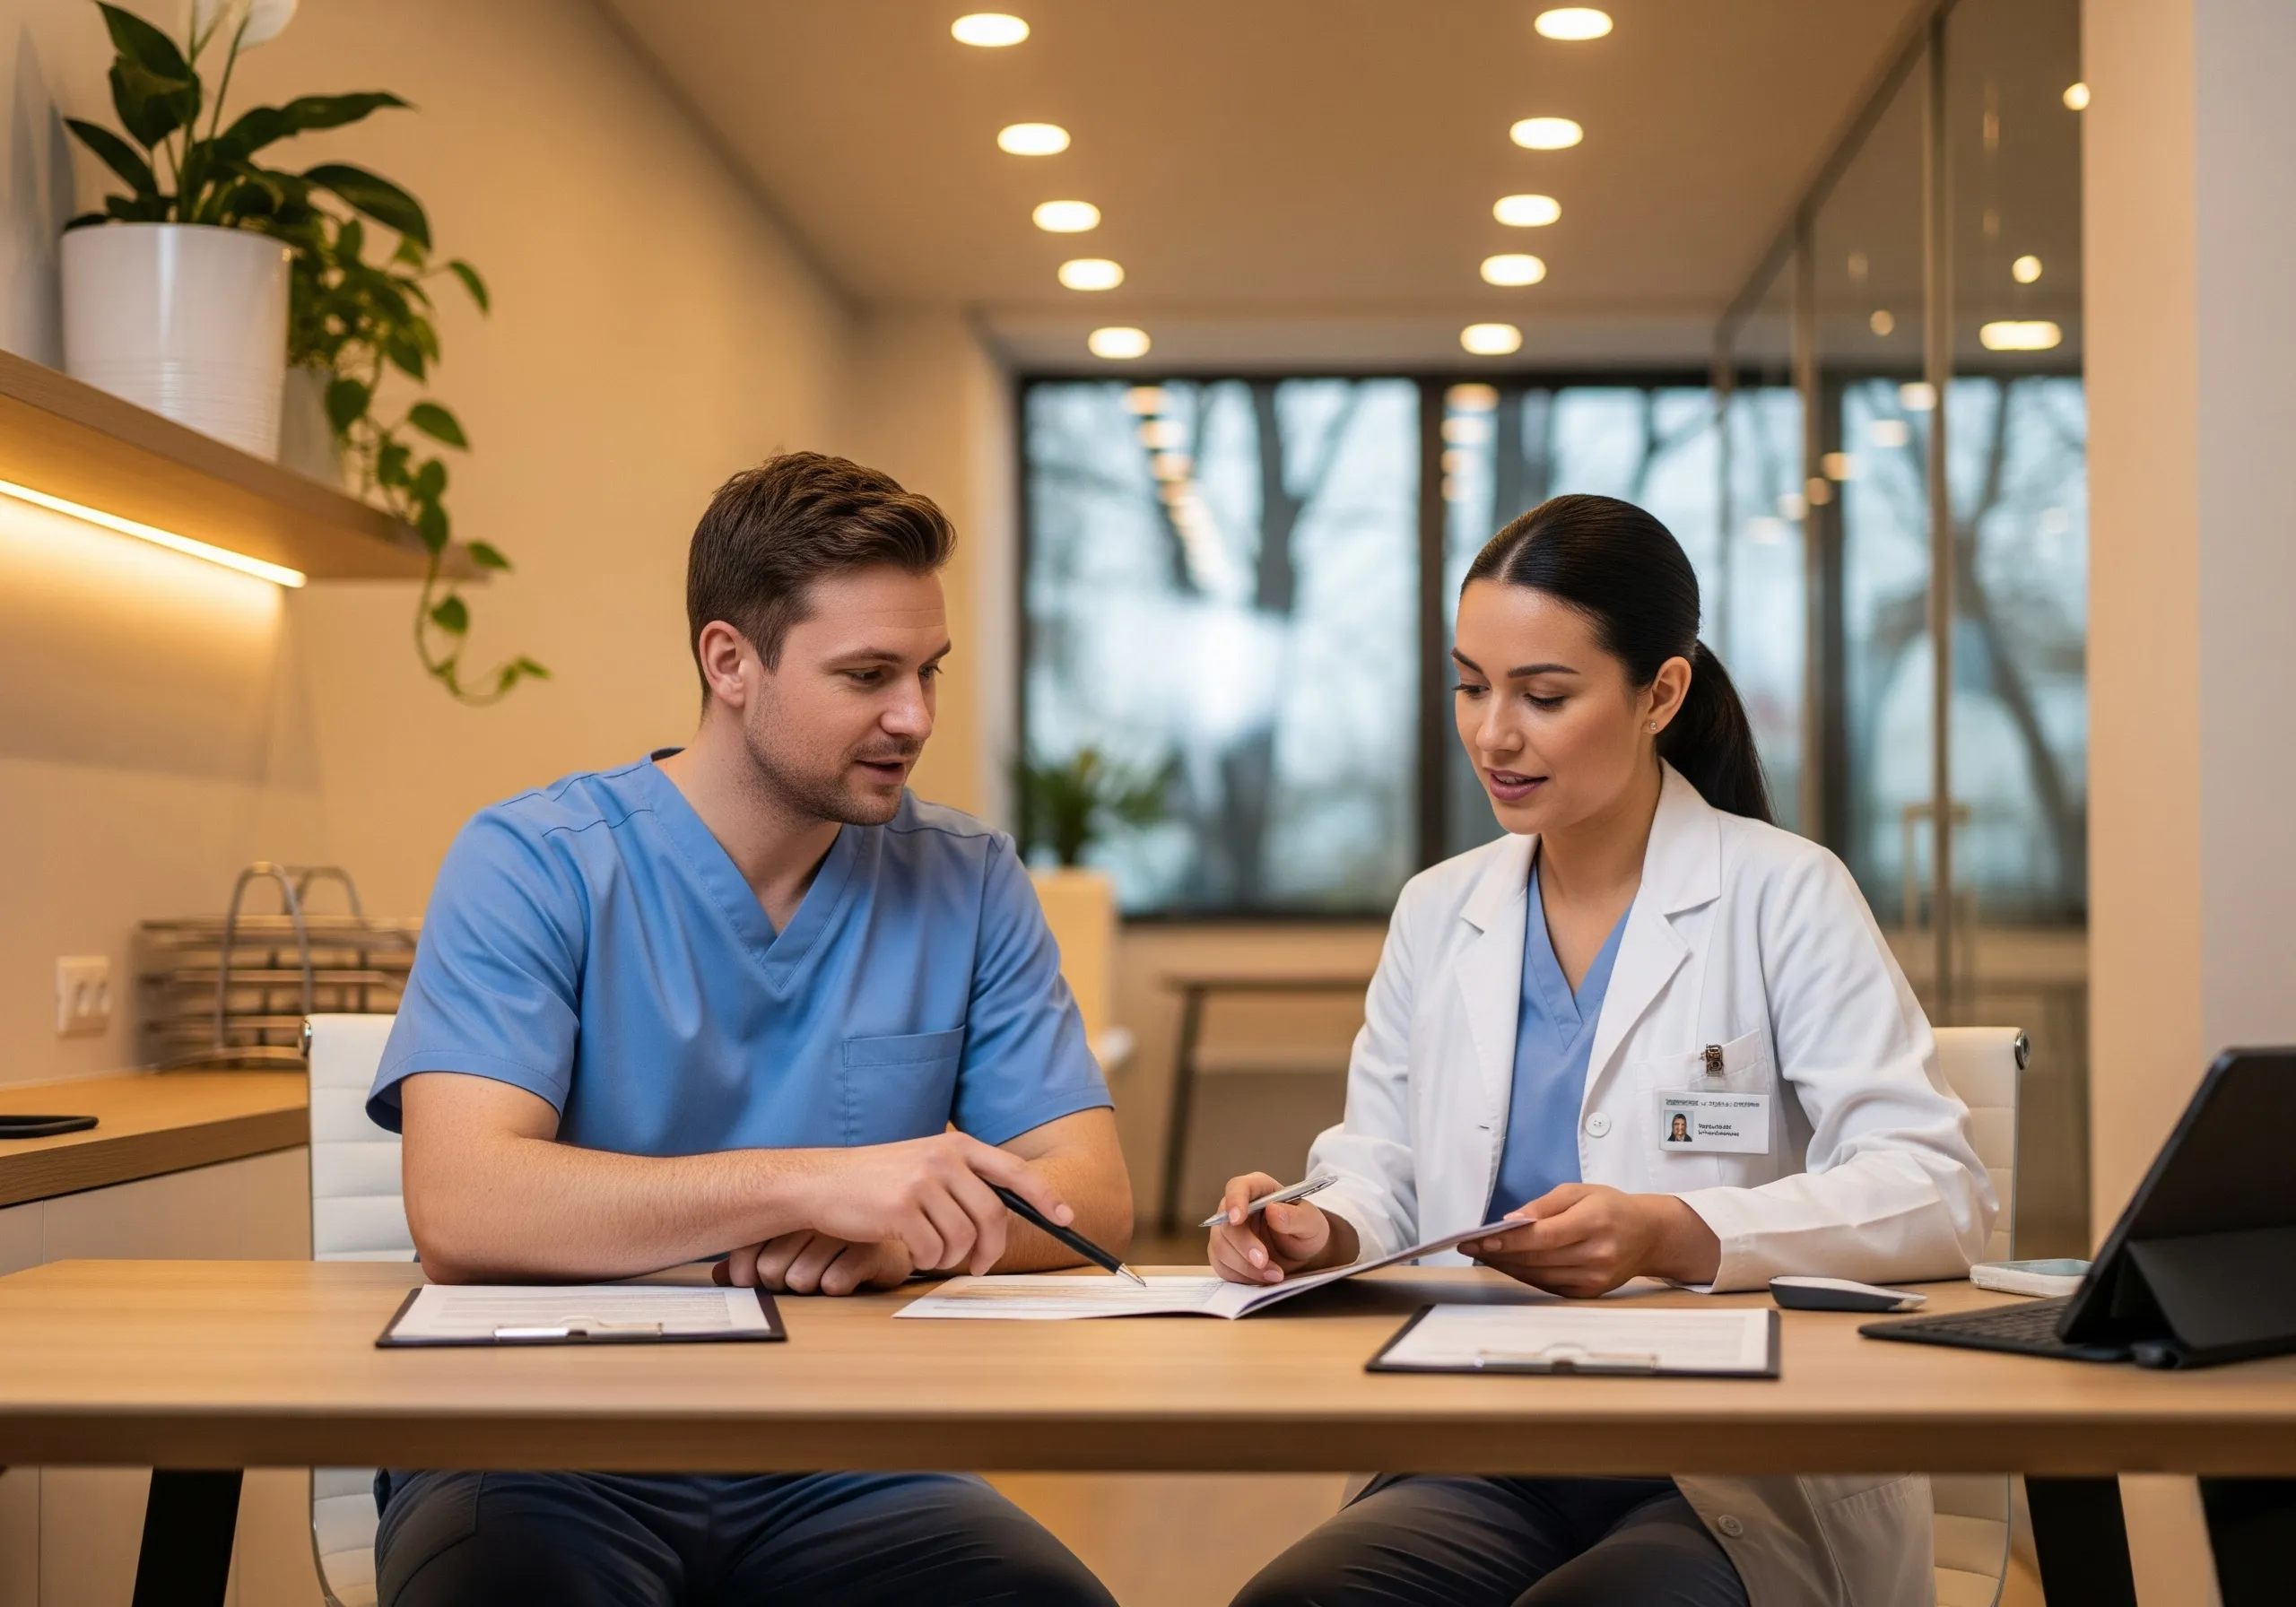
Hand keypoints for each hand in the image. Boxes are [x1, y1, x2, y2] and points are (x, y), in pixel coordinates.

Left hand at [718, 1232, 912, 1295]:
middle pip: (770, 1271)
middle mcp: (812, 1215)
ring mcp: (841, 1230)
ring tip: (830, 1269)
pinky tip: (850, 1273)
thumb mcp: (791, 1249)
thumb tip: (718, 1278)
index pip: (746, 1256)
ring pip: (801, 1279)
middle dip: (782, 1284)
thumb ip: (752, 1261)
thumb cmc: (837, 1244)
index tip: (766, 1274)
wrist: (896, 1234)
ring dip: (812, 1286)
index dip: (749, 1276)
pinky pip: (834, 1283)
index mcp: (788, 1209)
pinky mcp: (870, 1249)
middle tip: (805, 1273)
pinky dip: (839, 1286)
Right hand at [790, 1131, 1070, 1276]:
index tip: (1065, 1218)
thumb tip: (1001, 1218)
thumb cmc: (875, 1182)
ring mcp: (923, 1181)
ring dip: (951, 1257)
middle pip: (993, 1215)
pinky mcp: (901, 1207)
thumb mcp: (923, 1165)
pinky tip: (910, 1249)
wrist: (820, 1182)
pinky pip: (934, 1250)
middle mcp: (943, 1158)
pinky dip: (927, 1260)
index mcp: (955, 1145)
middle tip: (981, 1265)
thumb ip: (961, 1182)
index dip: (1044, 1197)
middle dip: (992, 1250)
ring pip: (964, 1238)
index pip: (1014, 1172)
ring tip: (929, 1251)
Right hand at [1207, 1171, 1354, 1284]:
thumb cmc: (1306, 1231)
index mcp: (1259, 1189)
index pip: (1238, 1187)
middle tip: (1263, 1260)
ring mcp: (1228, 1233)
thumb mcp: (1311, 1223)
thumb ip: (1296, 1216)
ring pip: (1220, 1247)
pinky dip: (1242, 1276)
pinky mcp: (1224, 1255)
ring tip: (1274, 1274)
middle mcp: (1238, 1208)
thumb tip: (1273, 1210)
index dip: (1235, 1201)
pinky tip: (1263, 1277)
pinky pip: (1222, 1267)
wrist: (1302, 1257)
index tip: (1238, 1219)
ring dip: (1245, 1265)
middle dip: (1244, 1245)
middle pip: (1226, 1223)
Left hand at [1466, 1184, 1720, 1296]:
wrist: (1650, 1236)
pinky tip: (1510, 1265)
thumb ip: (1544, 1205)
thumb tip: (1510, 1222)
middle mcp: (1597, 1254)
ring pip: (1539, 1276)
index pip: (1542, 1236)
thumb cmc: (1611, 1207)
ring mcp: (1595, 1278)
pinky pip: (1549, 1286)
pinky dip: (1526, 1276)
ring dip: (1508, 1266)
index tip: (1478, 1240)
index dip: (1508, 1241)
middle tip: (1470, 1246)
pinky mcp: (1590, 1293)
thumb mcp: (1579, 1191)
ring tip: (1484, 1255)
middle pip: (1537, 1258)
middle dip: (1499, 1253)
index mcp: (1594, 1222)